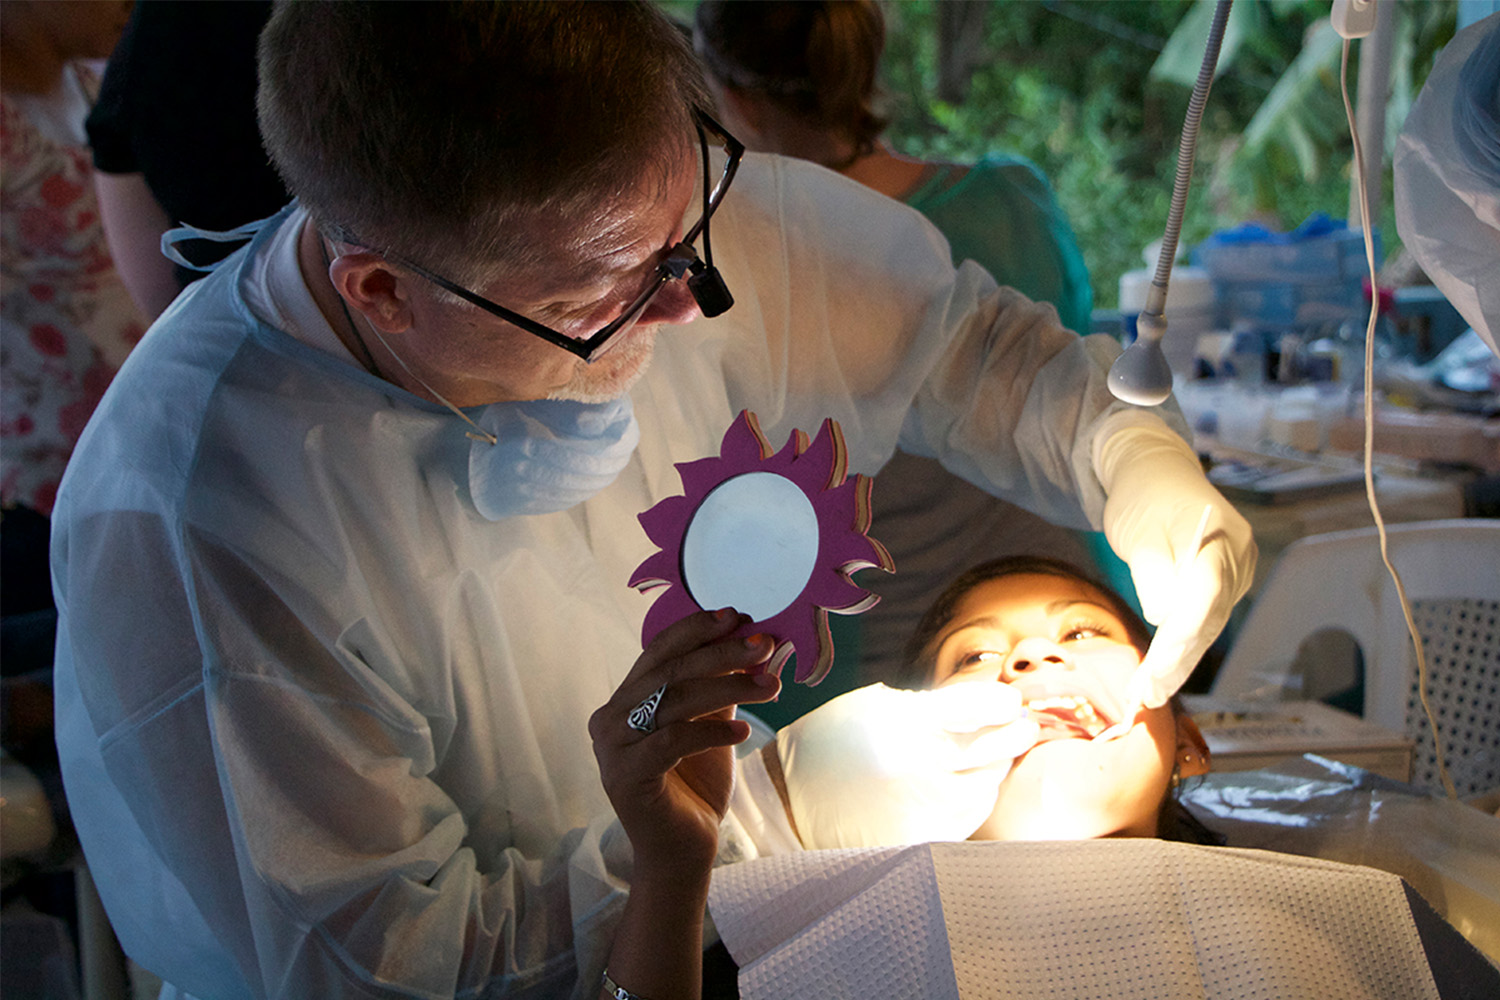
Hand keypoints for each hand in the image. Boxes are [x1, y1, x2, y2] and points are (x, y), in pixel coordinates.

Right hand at [589, 608, 779, 879]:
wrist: (683, 852)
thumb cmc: (695, 786)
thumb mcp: (709, 726)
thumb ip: (718, 688)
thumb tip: (752, 644)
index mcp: (625, 700)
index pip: (658, 651)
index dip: (695, 630)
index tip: (736, 616)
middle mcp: (609, 719)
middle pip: (668, 671)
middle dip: (720, 653)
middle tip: (763, 644)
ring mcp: (612, 749)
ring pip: (673, 702)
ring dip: (728, 688)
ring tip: (771, 686)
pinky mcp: (626, 777)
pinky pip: (673, 741)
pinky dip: (712, 732)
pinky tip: (745, 732)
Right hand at [774, 683, 1042, 848]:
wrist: (792, 801)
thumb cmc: (833, 744)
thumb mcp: (873, 705)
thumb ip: (930, 704)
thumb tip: (987, 702)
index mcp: (902, 723)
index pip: (975, 707)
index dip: (1001, 703)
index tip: (1010, 701)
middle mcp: (917, 765)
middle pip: (991, 747)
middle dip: (1013, 732)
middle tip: (1022, 725)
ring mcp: (923, 807)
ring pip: (987, 783)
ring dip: (997, 765)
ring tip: (997, 754)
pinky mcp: (923, 839)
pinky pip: (970, 815)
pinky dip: (979, 797)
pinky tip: (975, 784)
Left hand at [1097, 421, 1256, 710]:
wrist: (1156, 471)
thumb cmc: (1143, 496)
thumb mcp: (1138, 531)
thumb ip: (1154, 574)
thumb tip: (1166, 618)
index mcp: (1220, 534)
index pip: (1207, 591)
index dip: (1184, 632)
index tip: (1159, 664)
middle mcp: (1239, 556)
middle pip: (1210, 616)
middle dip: (1177, 660)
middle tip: (1147, 694)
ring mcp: (1236, 571)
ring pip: (1208, 626)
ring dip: (1179, 663)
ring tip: (1148, 696)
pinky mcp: (1225, 584)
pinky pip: (1204, 621)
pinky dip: (1182, 648)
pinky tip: (1160, 677)